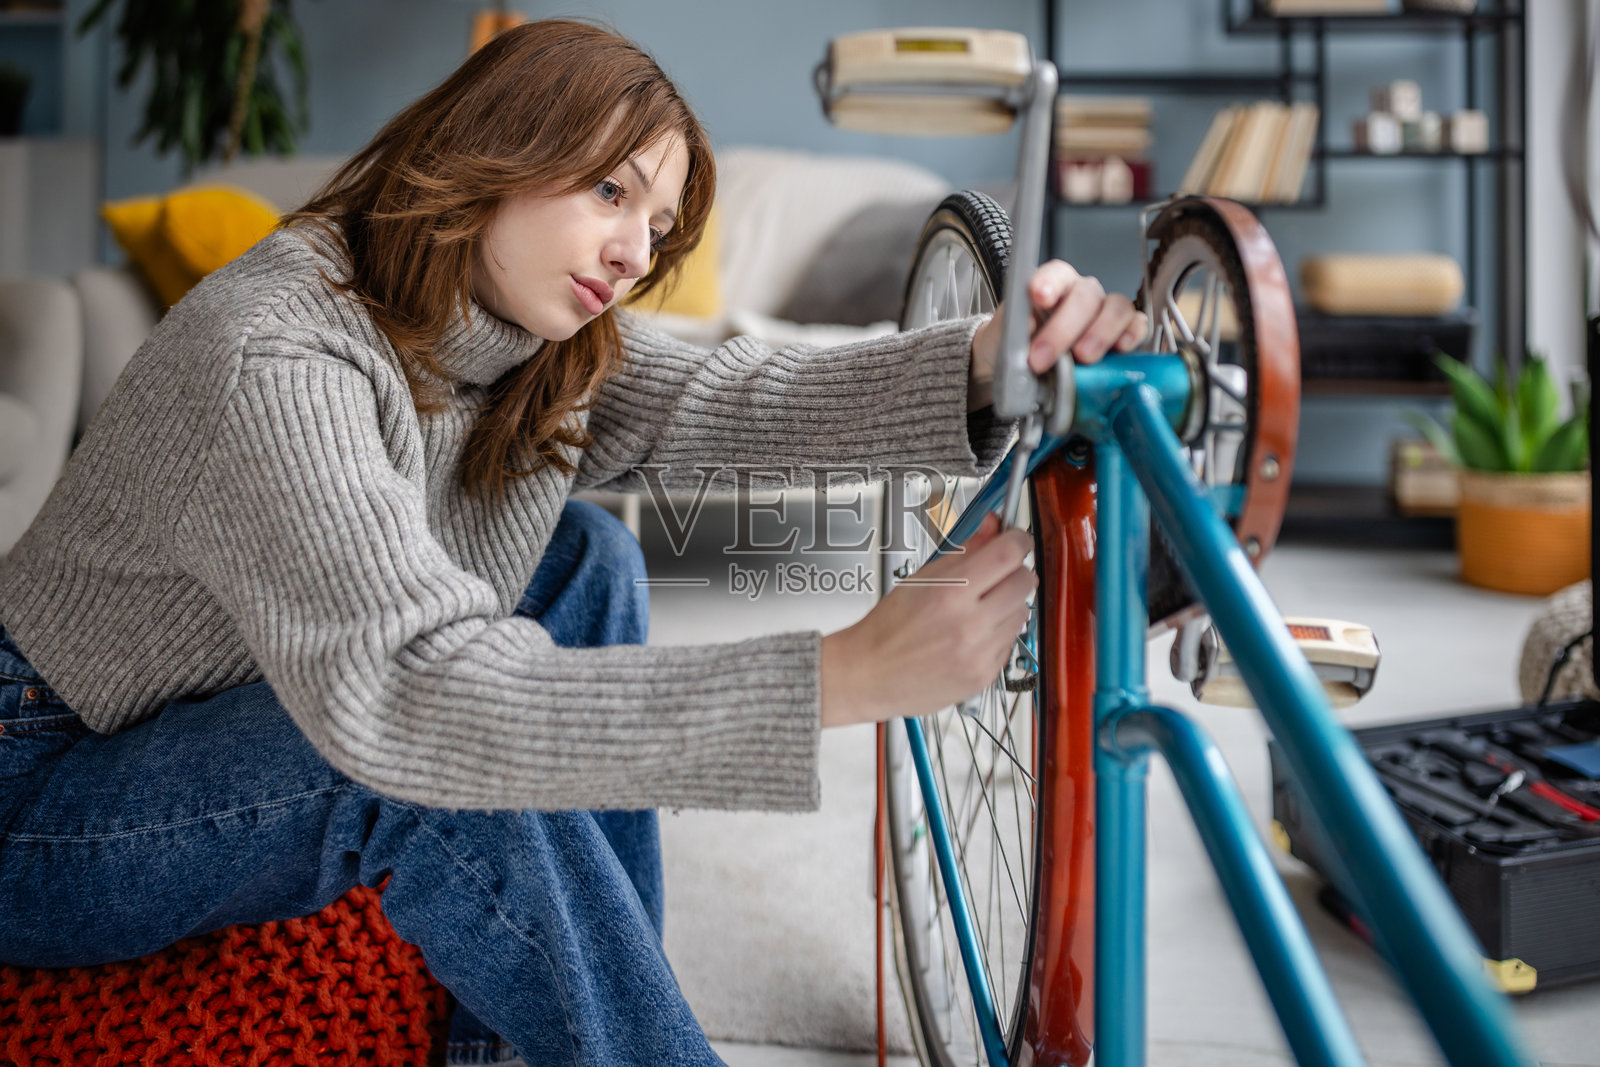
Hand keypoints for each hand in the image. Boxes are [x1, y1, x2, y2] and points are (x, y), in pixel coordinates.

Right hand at [819, 514, 1034, 727]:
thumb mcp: (921, 578)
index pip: (1008, 554)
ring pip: (1022, 612)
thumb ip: (964, 550)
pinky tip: (972, 633)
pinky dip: (998, 632)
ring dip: (1007, 604)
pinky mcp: (985, 675)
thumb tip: (992, 526)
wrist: (870, 675)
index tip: (1016, 539)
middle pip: (1024, 582)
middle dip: (1015, 571)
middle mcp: (968, 624)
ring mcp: (980, 653)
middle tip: (998, 573)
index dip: (1017, 539)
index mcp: (950, 592)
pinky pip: (1010, 641)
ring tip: (977, 608)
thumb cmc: (888, 628)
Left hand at [969, 260, 1147, 400]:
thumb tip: (1029, 326)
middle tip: (1044, 357)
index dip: (1049, 282)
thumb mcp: (1006, 340)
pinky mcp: (1124, 334)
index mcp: (1052, 287)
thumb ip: (1014, 330)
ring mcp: (1106, 313)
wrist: (1026, 373)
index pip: (1055, 273)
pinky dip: (1132, 335)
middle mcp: (1082, 295)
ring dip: (1101, 332)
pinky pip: (1137, 326)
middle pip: (1085, 296)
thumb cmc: (1018, 349)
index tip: (1039, 297)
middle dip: (1064, 328)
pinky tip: (1121, 349)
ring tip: (1084, 358)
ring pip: (1116, 308)